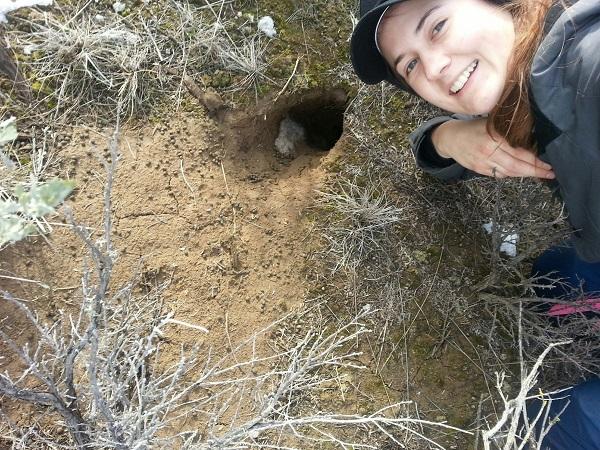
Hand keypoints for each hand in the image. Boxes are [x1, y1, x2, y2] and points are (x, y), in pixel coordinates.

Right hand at [431, 118, 554, 178]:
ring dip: (525, 174)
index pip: (519, 153)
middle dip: (535, 171)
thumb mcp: (490, 123)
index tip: (549, 163)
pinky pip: (499, 174)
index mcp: (493, 138)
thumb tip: (532, 135)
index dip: (535, 160)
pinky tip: (520, 171)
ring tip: (539, 173)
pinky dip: (511, 174)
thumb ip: (508, 130)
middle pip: (516, 166)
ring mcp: (483, 163)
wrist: (449, 138)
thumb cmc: (472, 128)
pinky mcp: (479, 170)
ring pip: (509, 172)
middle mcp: (488, 152)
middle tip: (550, 173)